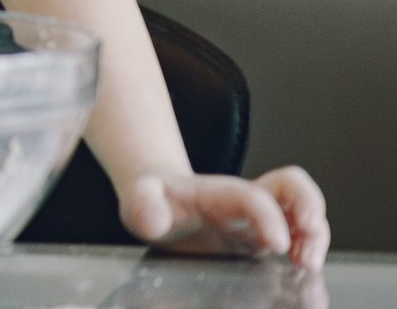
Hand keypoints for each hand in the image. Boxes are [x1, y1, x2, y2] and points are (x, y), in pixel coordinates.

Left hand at [123, 167, 329, 268]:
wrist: (155, 198)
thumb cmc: (152, 199)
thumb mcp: (140, 200)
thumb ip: (144, 207)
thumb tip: (153, 221)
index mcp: (218, 193)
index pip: (252, 197)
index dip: (269, 217)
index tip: (278, 244)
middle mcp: (246, 201)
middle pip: (292, 187)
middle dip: (310, 210)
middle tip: (308, 251)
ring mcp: (259, 219)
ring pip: (304, 211)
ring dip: (317, 236)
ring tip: (309, 265)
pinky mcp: (263, 238)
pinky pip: (299, 236)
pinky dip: (310, 249)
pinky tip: (303, 272)